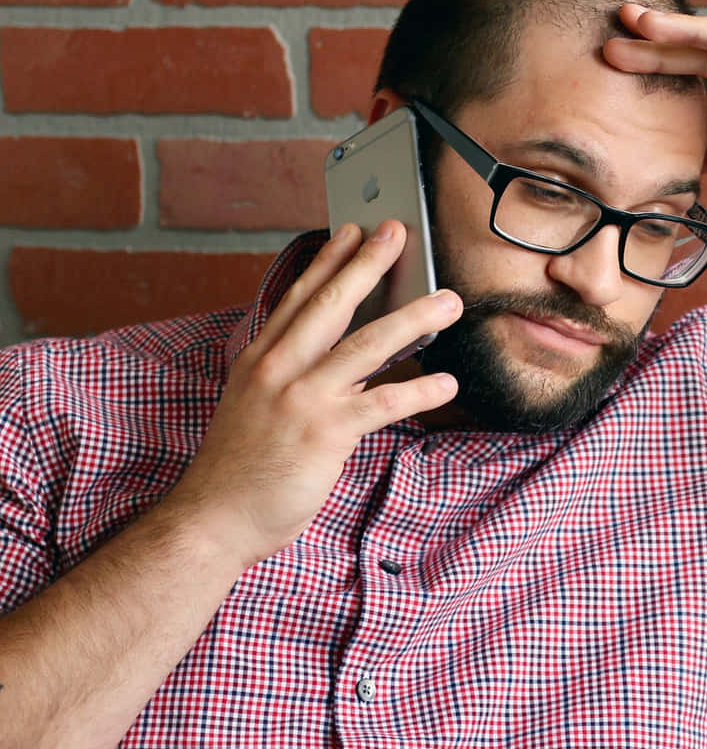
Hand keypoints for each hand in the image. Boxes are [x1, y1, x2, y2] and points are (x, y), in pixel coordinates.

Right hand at [161, 221, 463, 567]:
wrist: (215, 517)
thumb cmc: (241, 469)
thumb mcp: (258, 408)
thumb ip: (296, 380)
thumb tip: (347, 363)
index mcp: (260, 360)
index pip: (298, 298)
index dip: (328, 262)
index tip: (351, 230)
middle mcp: (277, 369)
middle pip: (331, 305)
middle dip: (367, 264)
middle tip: (398, 232)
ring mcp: (301, 398)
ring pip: (365, 346)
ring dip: (412, 319)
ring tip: (448, 301)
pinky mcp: (325, 433)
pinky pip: (383, 403)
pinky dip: (419, 390)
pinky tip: (448, 383)